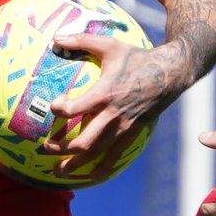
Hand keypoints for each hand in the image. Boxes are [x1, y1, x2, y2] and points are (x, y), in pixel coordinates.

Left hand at [40, 30, 186, 177]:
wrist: (171, 74)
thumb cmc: (137, 57)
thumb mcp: (109, 45)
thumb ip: (80, 40)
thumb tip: (54, 38)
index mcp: (105, 93)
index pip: (75, 108)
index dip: (59, 110)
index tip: (52, 106)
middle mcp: (113, 115)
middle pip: (83, 142)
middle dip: (61, 149)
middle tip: (43, 148)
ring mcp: (124, 128)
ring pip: (97, 154)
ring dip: (76, 164)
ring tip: (58, 172)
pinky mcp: (133, 134)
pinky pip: (115, 157)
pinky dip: (101, 169)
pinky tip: (89, 177)